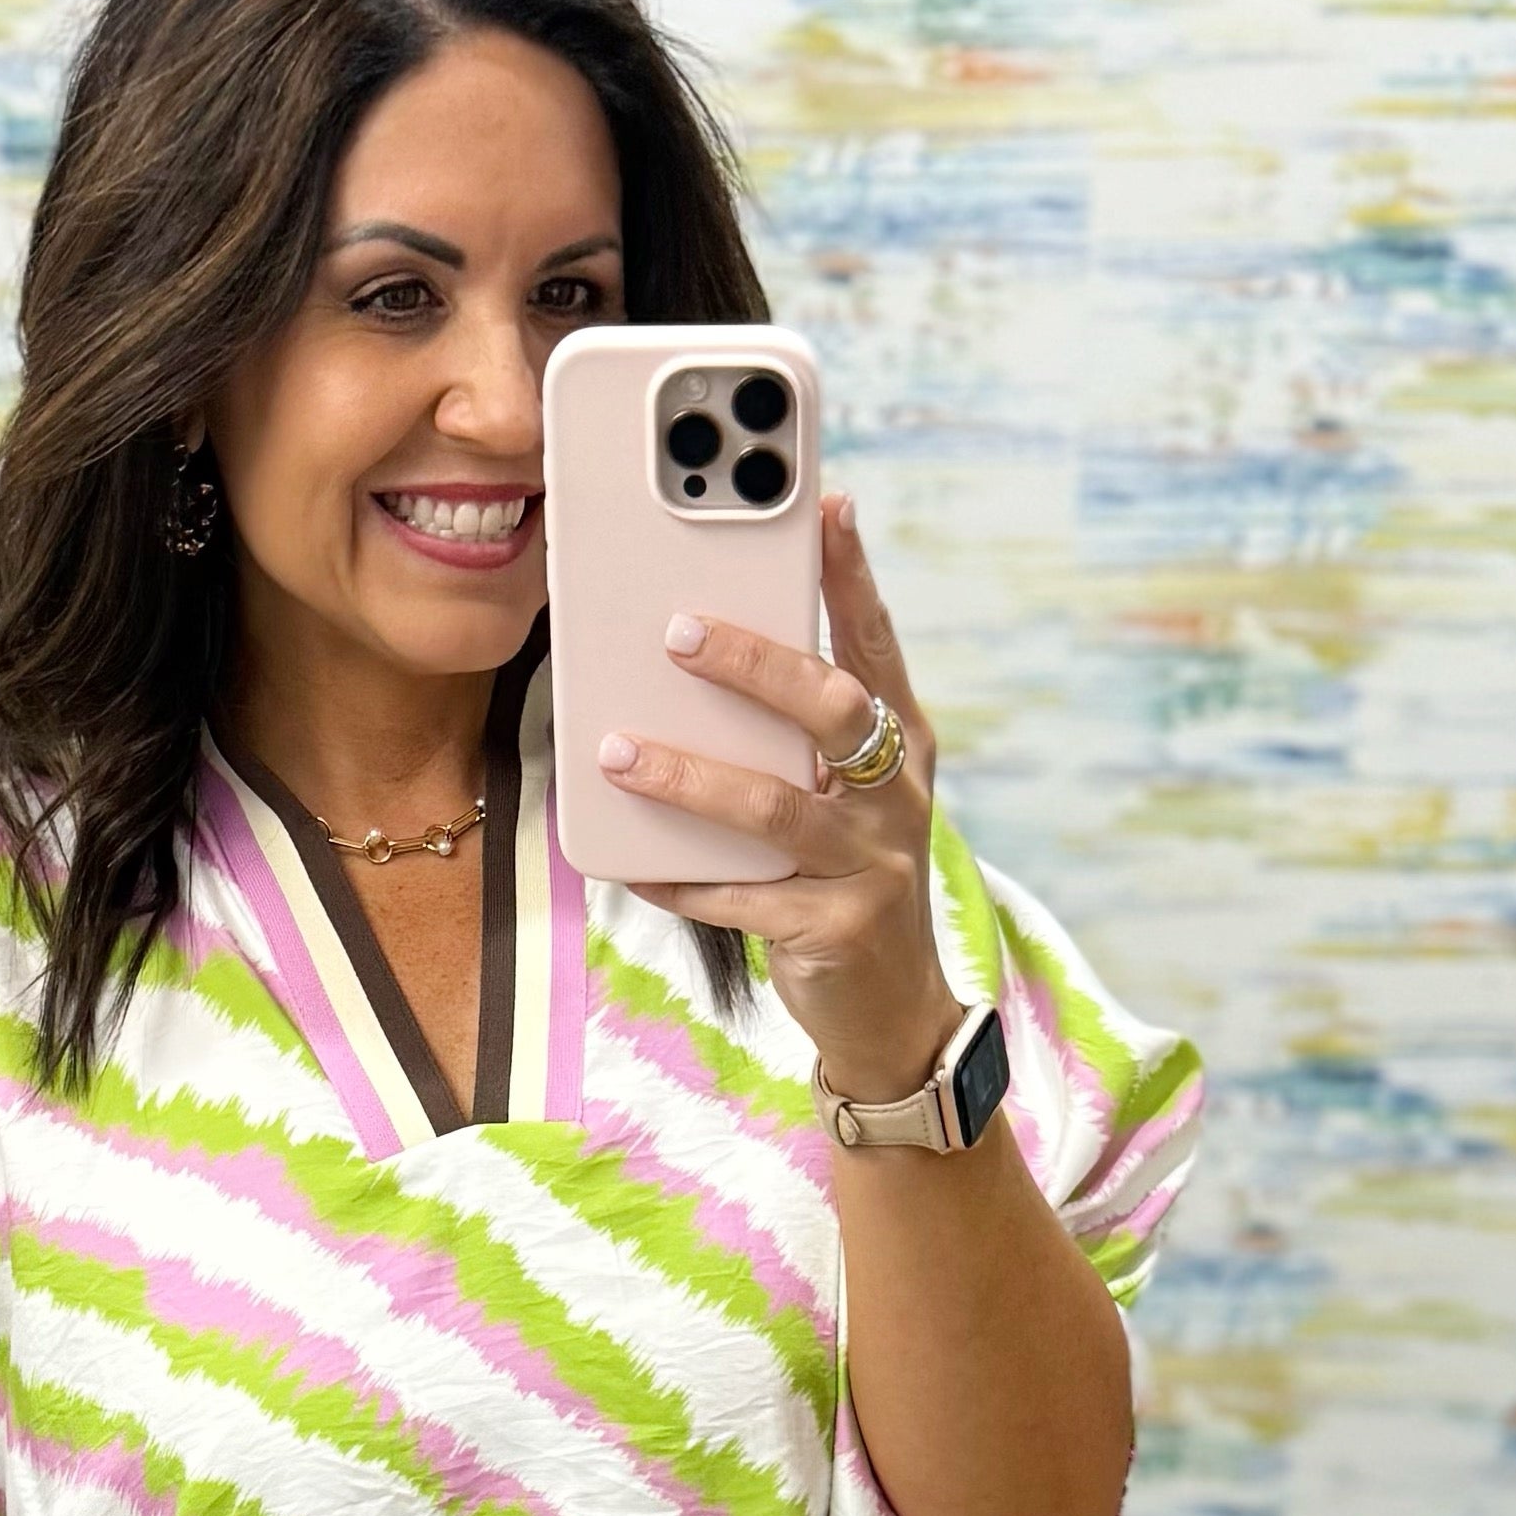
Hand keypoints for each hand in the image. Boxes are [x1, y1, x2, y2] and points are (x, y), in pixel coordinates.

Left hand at [597, 491, 960, 1103]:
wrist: (891, 1011)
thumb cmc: (846, 878)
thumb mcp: (841, 796)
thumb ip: (795, 734)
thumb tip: (697, 649)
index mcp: (899, 744)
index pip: (875, 643)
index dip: (851, 574)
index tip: (824, 504)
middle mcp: (895, 797)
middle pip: (830, 710)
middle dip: (755, 664)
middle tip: (678, 631)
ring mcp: (870, 866)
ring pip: (773, 809)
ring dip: (688, 777)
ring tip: (616, 751)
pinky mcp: (832, 932)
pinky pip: (738, 899)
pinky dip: (677, 878)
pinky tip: (626, 860)